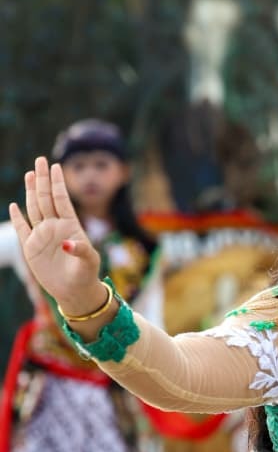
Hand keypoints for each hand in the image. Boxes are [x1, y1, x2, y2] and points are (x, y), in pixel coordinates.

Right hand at [9, 158, 102, 312]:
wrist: (75, 291)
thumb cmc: (87, 274)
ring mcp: (42, 235)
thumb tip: (66, 243)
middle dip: (43, 180)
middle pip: (47, 198)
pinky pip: (22, 229)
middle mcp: (55, 227)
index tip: (56, 166)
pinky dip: (18, 217)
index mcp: (71, 226)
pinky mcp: (31, 247)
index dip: (58, 183)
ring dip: (32, 192)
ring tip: (30, 174)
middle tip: (40, 160)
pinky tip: (14, 205)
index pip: (62, 200)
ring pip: (34, 208)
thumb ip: (81, 250)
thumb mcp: (89, 262)